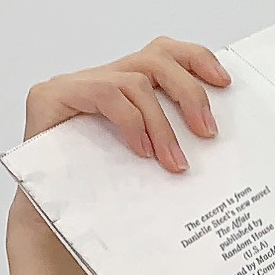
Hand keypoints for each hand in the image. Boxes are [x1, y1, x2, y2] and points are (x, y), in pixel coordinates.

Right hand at [21, 37, 230, 176]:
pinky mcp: (51, 95)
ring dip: (162, 124)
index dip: (196, 60)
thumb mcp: (147, 159)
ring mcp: (73, 85)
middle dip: (189, 93)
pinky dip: (132, 122)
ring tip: (174, 163)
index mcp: (124, 86)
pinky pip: (105, 93)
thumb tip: (216, 135)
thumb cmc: (100, 193)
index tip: (224, 83)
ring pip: (135, 81)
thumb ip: (169, 137)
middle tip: (207, 133)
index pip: (164, 53)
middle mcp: (99, 78)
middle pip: (155, 58)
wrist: (51, 220)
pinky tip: (142, 150)